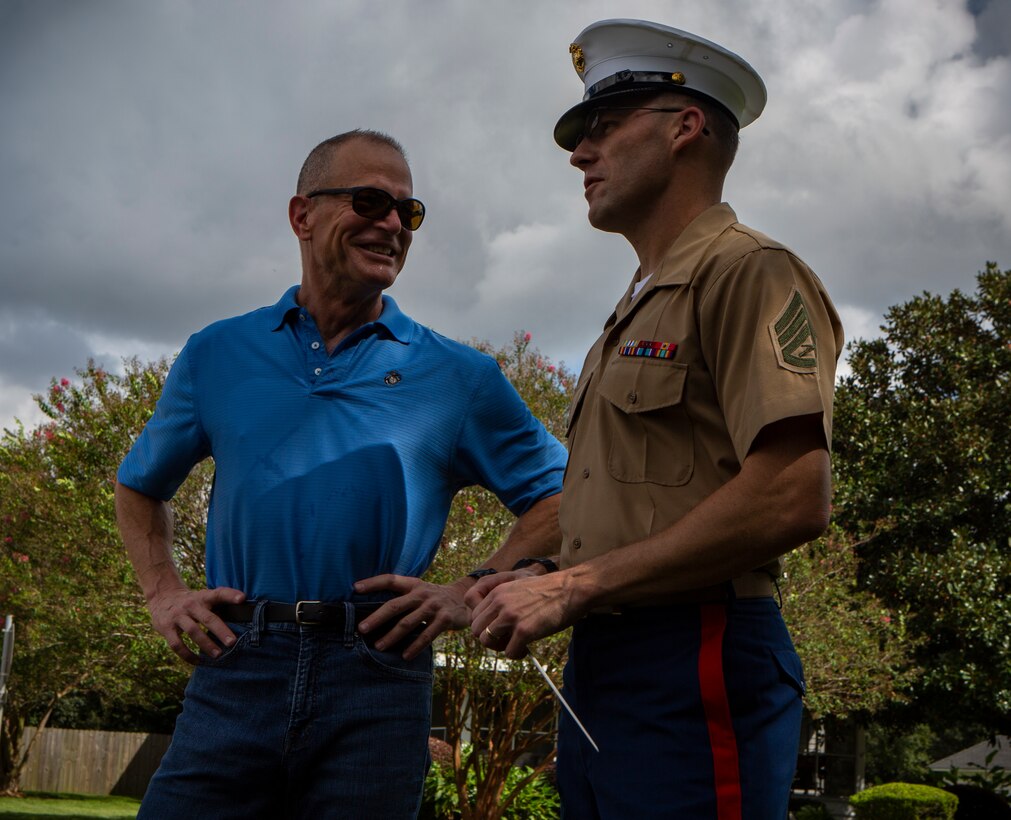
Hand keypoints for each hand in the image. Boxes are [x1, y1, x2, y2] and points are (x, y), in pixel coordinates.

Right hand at [147, 586, 245, 664]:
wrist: (162, 596)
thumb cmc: (192, 602)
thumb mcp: (204, 597)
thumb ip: (219, 605)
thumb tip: (243, 617)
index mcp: (203, 596)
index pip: (218, 593)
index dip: (230, 595)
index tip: (242, 599)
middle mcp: (191, 605)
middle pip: (207, 617)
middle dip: (221, 630)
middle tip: (232, 642)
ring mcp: (177, 616)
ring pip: (193, 631)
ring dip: (206, 644)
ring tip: (218, 655)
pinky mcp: (166, 628)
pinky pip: (177, 644)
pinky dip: (187, 655)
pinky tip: (198, 661)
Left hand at [353, 574, 471, 659]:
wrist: (466, 599)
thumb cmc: (434, 599)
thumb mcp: (420, 591)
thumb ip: (402, 597)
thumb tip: (373, 611)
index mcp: (413, 585)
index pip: (390, 580)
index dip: (373, 583)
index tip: (355, 588)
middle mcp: (422, 594)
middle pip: (395, 605)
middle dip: (377, 618)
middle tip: (361, 629)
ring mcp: (434, 606)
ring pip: (408, 623)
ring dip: (392, 636)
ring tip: (379, 647)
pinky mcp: (445, 619)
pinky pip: (427, 635)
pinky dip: (415, 646)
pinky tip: (405, 655)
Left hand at [470, 572, 583, 659]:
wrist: (572, 588)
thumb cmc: (550, 590)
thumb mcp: (519, 588)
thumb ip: (504, 602)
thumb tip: (496, 624)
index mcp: (497, 592)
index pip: (475, 616)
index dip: (486, 627)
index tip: (500, 630)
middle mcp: (500, 603)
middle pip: (477, 630)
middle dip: (490, 639)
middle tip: (507, 640)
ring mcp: (511, 617)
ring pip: (486, 642)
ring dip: (500, 647)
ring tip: (516, 645)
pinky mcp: (524, 631)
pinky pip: (509, 652)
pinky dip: (517, 654)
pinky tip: (527, 649)